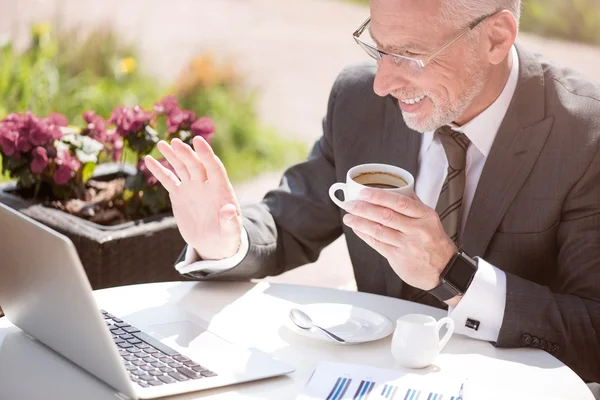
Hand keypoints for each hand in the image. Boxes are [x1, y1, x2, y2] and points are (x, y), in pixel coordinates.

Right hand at [144, 137, 241, 259]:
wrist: (213, 242)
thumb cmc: (227, 237)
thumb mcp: (231, 232)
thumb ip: (230, 222)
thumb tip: (229, 211)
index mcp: (221, 189)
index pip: (214, 167)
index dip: (206, 154)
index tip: (198, 141)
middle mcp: (206, 184)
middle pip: (195, 165)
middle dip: (185, 154)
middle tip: (174, 143)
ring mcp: (192, 188)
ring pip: (181, 168)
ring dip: (172, 156)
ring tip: (162, 144)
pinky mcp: (179, 195)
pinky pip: (168, 180)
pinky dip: (159, 171)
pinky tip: (148, 160)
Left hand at [342, 188, 456, 292]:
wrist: (445, 270)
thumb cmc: (435, 242)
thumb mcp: (431, 219)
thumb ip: (414, 204)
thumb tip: (400, 187)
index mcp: (425, 216)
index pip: (400, 202)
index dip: (379, 196)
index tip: (364, 192)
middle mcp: (417, 230)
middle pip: (385, 216)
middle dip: (363, 208)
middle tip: (349, 204)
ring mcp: (407, 245)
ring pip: (378, 230)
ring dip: (360, 222)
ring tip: (348, 217)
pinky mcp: (398, 258)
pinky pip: (377, 244)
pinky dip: (364, 235)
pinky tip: (357, 229)